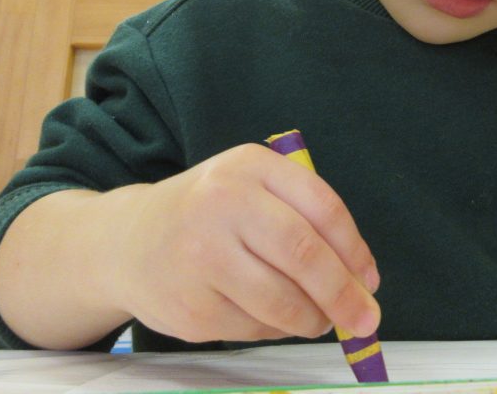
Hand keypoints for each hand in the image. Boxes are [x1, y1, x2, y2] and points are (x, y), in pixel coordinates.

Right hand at [113, 143, 380, 343]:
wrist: (125, 241)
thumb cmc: (207, 214)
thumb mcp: (251, 188)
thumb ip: (304, 218)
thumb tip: (361, 280)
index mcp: (250, 166)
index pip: (322, 208)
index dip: (355, 250)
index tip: (370, 279)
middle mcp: (223, 203)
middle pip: (305, 256)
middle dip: (344, 294)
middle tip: (365, 320)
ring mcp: (201, 255)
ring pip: (282, 300)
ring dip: (312, 319)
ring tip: (318, 320)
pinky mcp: (189, 304)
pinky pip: (253, 327)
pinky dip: (274, 329)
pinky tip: (270, 318)